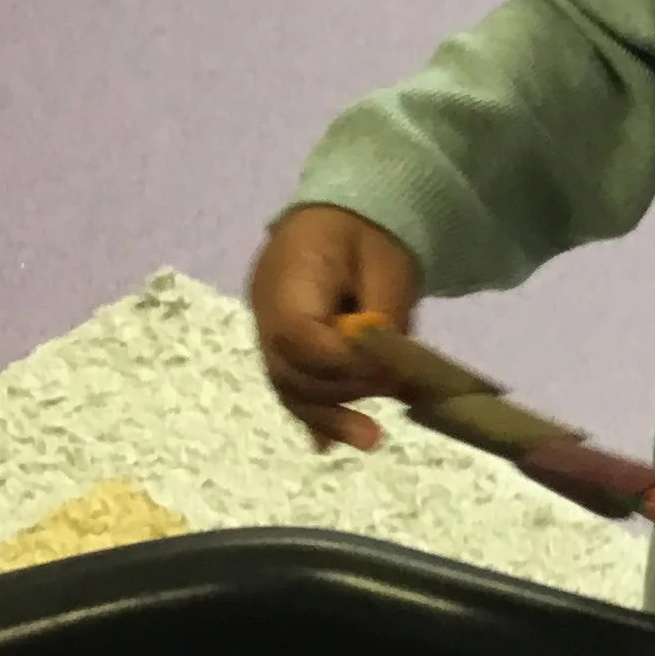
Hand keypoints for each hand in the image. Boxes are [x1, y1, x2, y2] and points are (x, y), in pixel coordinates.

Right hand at [249, 204, 421, 451]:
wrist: (345, 212)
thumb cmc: (371, 234)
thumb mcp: (389, 265)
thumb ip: (385, 317)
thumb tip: (388, 371)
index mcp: (288, 272)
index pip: (299, 333)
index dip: (341, 363)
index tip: (387, 376)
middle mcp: (265, 306)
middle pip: (287, 369)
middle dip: (338, 397)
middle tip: (388, 405)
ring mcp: (266, 326)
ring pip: (286, 384)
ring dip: (326, 416)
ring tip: (368, 440)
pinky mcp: (279, 344)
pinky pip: (291, 382)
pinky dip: (314, 413)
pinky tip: (330, 444)